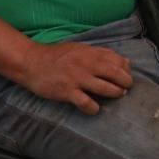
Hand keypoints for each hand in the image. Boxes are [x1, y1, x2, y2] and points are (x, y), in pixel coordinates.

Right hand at [16, 41, 133, 114]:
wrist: (31, 62)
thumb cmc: (57, 56)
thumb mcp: (80, 49)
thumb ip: (101, 54)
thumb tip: (126, 62)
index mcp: (89, 52)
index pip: (116, 59)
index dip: (125, 69)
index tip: (125, 76)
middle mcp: (86, 64)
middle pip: (115, 73)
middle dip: (125, 82)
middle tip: (125, 89)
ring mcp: (77, 78)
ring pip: (105, 88)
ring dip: (114, 94)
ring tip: (116, 96)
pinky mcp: (67, 91)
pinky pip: (86, 103)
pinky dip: (94, 108)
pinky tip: (94, 108)